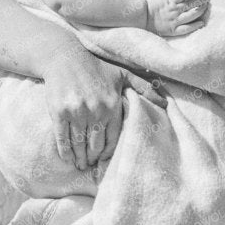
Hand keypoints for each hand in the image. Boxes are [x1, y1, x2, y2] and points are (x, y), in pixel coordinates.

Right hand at [40, 47, 164, 171]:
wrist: (65, 58)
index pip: (113, 138)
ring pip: (79, 144)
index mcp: (112, 105)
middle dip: (93, 158)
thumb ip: (144, 89)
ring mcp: (76, 112)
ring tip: (80, 165)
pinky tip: (67, 158)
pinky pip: (62, 138)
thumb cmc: (97, 67)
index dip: (108, 152)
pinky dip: (64, 151)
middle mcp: (95, 111)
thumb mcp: (123, 75)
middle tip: (91, 166)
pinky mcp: (59, 113)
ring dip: (80, 158)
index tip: (105, 160)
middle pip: (95, 145)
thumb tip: (165, 103)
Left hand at [142, 0, 209, 37]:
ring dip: (199, 2)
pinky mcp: (170, 1)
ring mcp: (173, 10)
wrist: (141, 16)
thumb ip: (173, 29)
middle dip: (201, 11)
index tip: (203, 22)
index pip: (189, 28)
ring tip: (205, 0)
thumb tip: (181, 26)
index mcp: (174, 29)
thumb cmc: (150, 24)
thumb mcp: (162, 31)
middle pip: (193, 15)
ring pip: (190, 6)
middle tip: (207, 7)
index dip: (197, 25)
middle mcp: (176, 20)